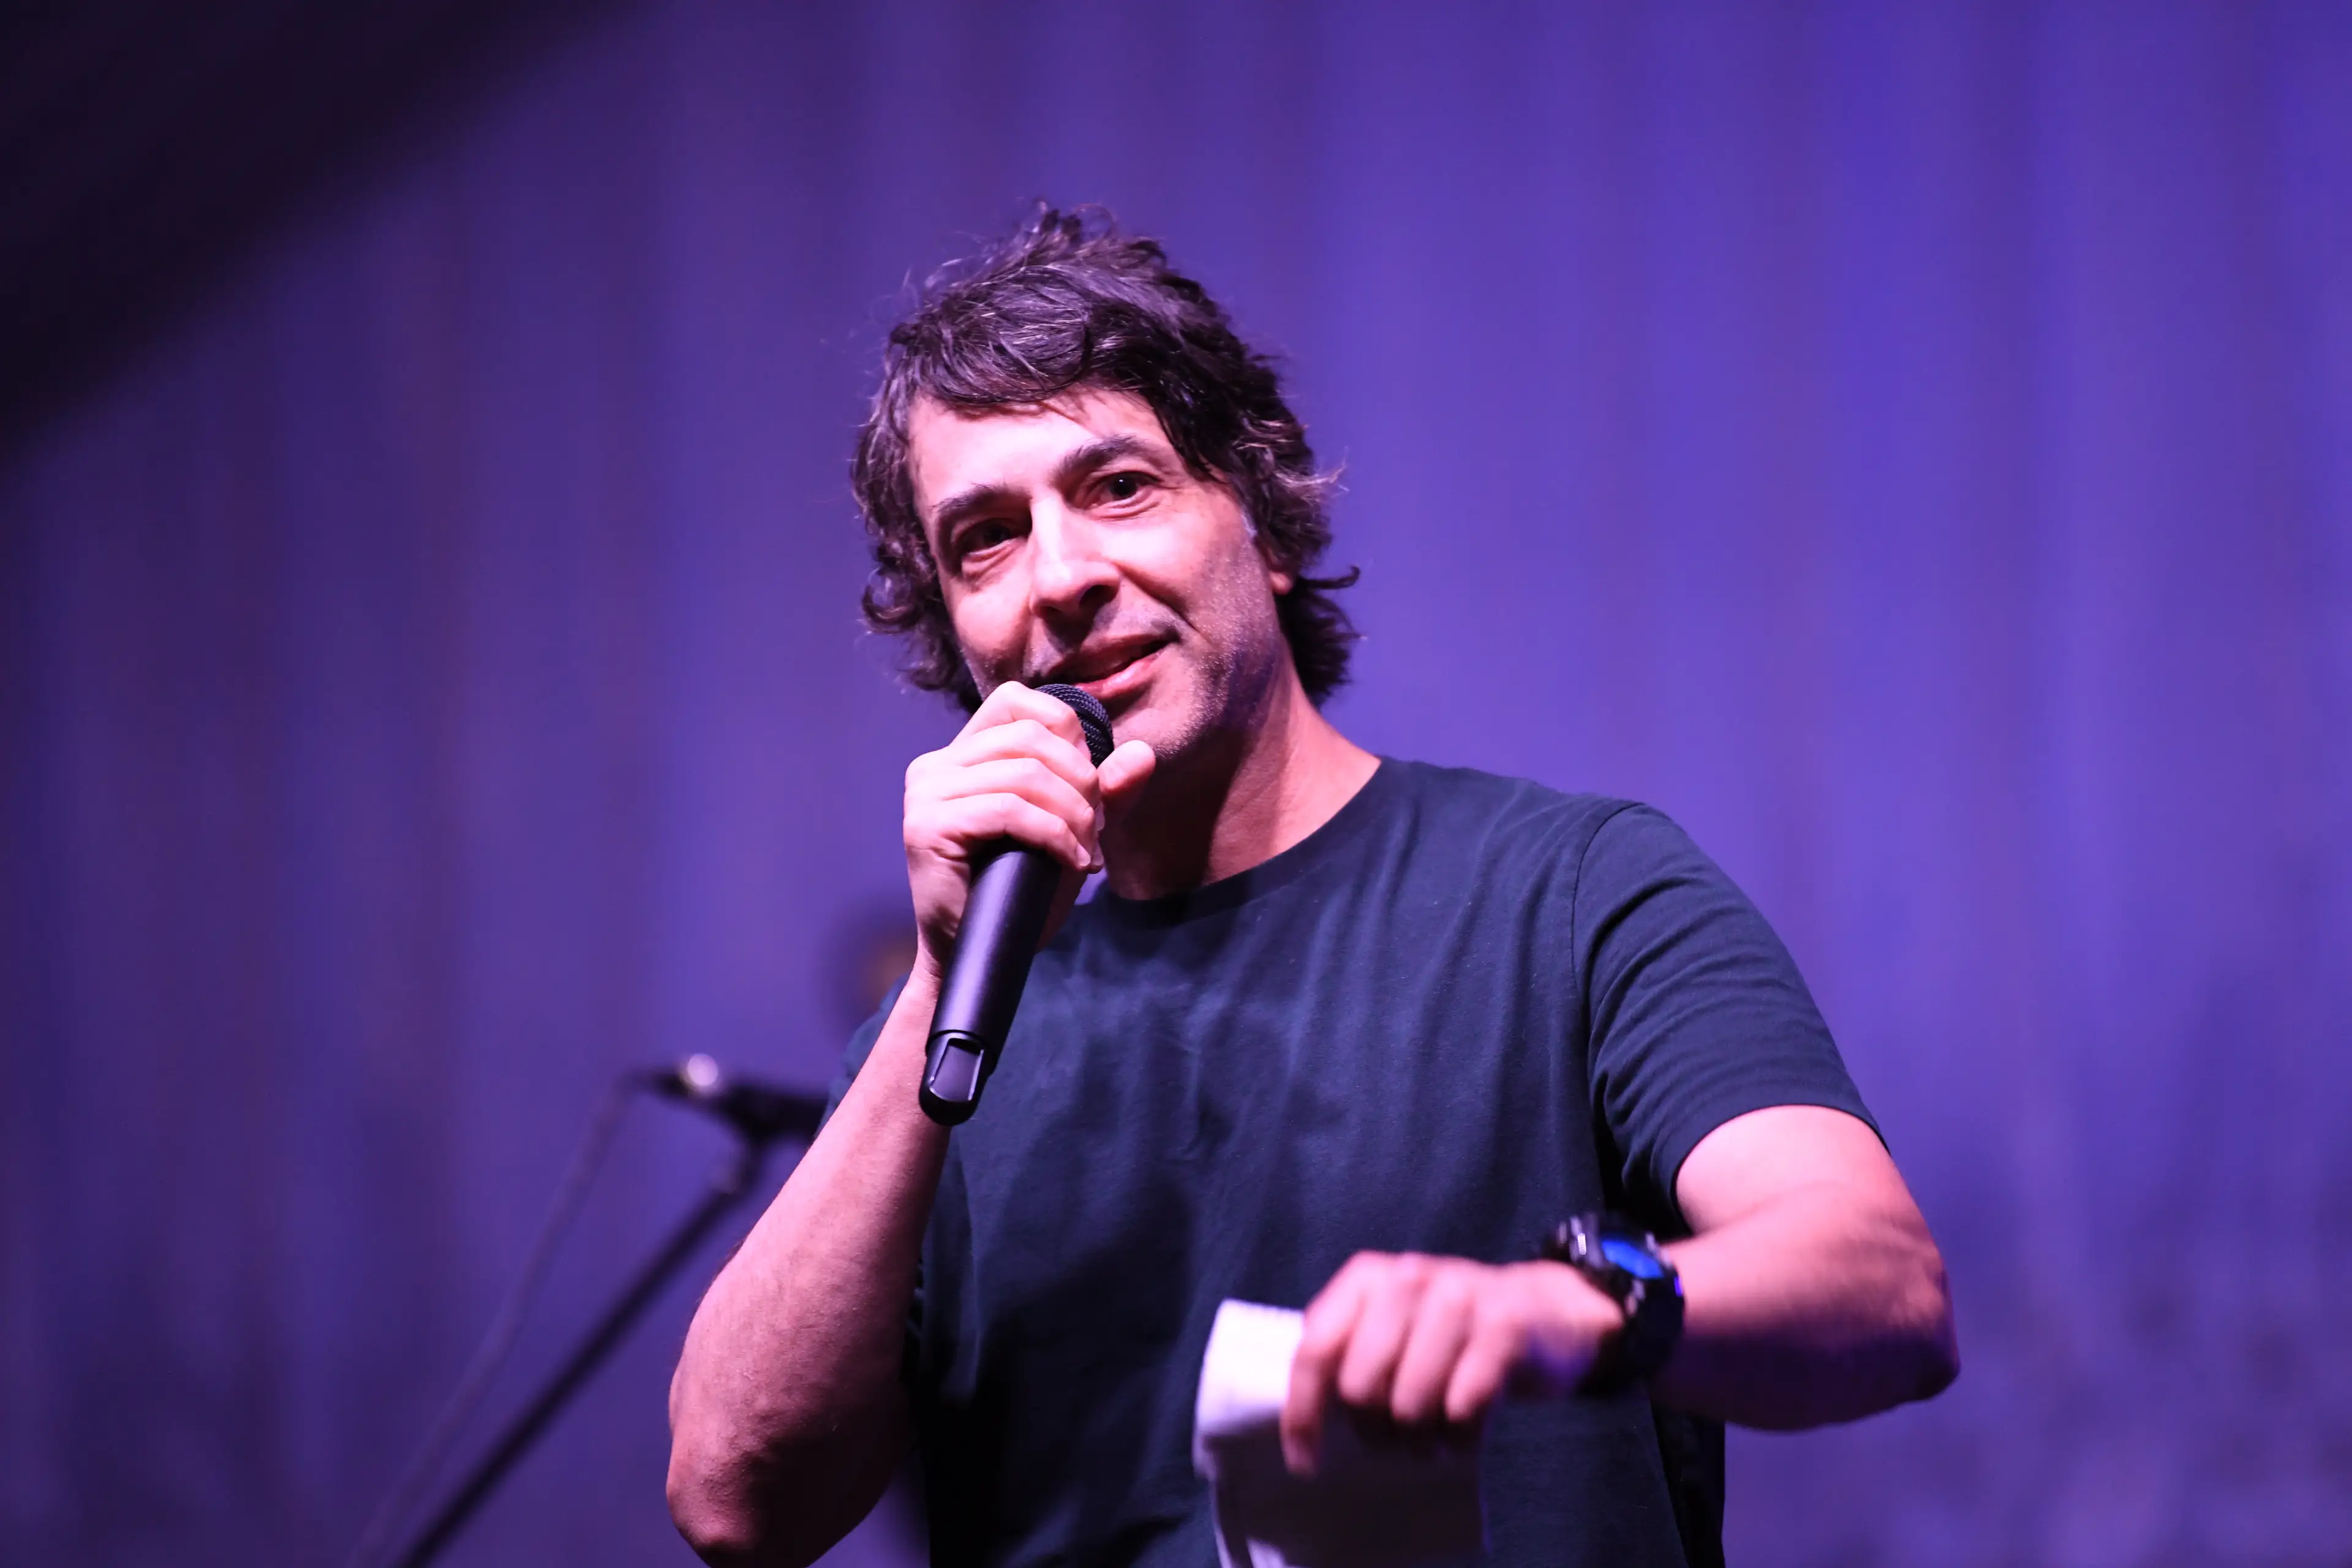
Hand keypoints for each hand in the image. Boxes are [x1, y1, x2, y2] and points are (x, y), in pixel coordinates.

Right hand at [902, 682, 1155, 978]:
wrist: (978, 954)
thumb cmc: (1019, 892)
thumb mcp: (1070, 832)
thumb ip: (1104, 792)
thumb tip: (1143, 752)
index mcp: (961, 754)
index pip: (1018, 701)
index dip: (1067, 734)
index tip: (1088, 787)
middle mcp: (936, 766)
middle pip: (1031, 736)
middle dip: (1080, 782)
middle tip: (1093, 831)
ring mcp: (927, 794)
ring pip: (1025, 773)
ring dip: (1073, 814)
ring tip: (1083, 852)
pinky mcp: (927, 826)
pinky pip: (1009, 809)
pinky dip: (1054, 834)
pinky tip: (1069, 861)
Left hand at [1279, 1252, 1625, 1473]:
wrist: (1545, 1310)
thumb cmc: (1452, 1332)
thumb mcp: (1394, 1323)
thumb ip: (1349, 1350)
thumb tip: (1303, 1418)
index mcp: (1368, 1277)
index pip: (1316, 1350)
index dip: (1303, 1413)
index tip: (1305, 1461)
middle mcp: (1410, 1279)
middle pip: (1360, 1387)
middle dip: (1372, 1432)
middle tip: (1392, 1442)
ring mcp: (1459, 1298)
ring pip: (1410, 1405)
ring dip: (1419, 1443)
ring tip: (1431, 1442)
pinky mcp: (1505, 1328)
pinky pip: (1463, 1411)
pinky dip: (1460, 1440)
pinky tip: (1465, 1437)